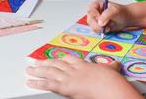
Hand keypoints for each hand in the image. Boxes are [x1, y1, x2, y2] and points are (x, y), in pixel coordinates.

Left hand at [26, 55, 140, 98]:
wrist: (109, 86)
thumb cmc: (111, 80)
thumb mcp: (112, 69)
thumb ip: (111, 66)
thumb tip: (116, 63)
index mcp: (84, 65)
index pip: (69, 59)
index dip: (60, 59)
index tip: (55, 58)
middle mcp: (74, 69)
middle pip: (56, 64)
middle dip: (46, 63)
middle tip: (36, 62)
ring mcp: (69, 78)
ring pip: (50, 72)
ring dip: (38, 71)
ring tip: (29, 70)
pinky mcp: (65, 88)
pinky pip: (48, 84)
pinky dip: (38, 83)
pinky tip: (30, 82)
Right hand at [86, 0, 129, 33]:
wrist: (126, 18)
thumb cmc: (121, 12)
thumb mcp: (115, 10)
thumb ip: (106, 15)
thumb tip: (100, 23)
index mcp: (97, 5)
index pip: (90, 10)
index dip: (95, 15)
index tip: (100, 19)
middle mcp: (95, 12)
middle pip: (90, 19)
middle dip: (97, 24)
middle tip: (105, 26)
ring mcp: (96, 20)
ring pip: (92, 26)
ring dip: (100, 29)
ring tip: (108, 27)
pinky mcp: (98, 27)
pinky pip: (96, 31)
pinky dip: (102, 32)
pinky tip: (108, 29)